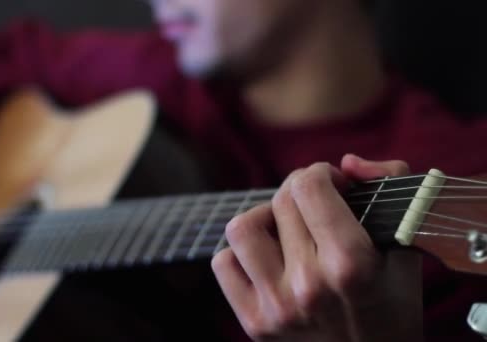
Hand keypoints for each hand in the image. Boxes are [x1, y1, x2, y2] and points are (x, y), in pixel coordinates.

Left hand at [212, 154, 422, 340]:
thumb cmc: (393, 302)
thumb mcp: (406, 243)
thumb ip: (390, 185)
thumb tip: (348, 163)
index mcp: (351, 265)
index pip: (308, 187)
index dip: (319, 173)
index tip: (332, 184)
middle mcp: (309, 286)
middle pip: (282, 202)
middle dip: (299, 191)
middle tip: (314, 204)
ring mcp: (277, 308)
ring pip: (242, 228)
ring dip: (264, 217)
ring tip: (285, 228)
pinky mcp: (254, 324)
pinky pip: (224, 264)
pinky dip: (241, 253)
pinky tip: (267, 257)